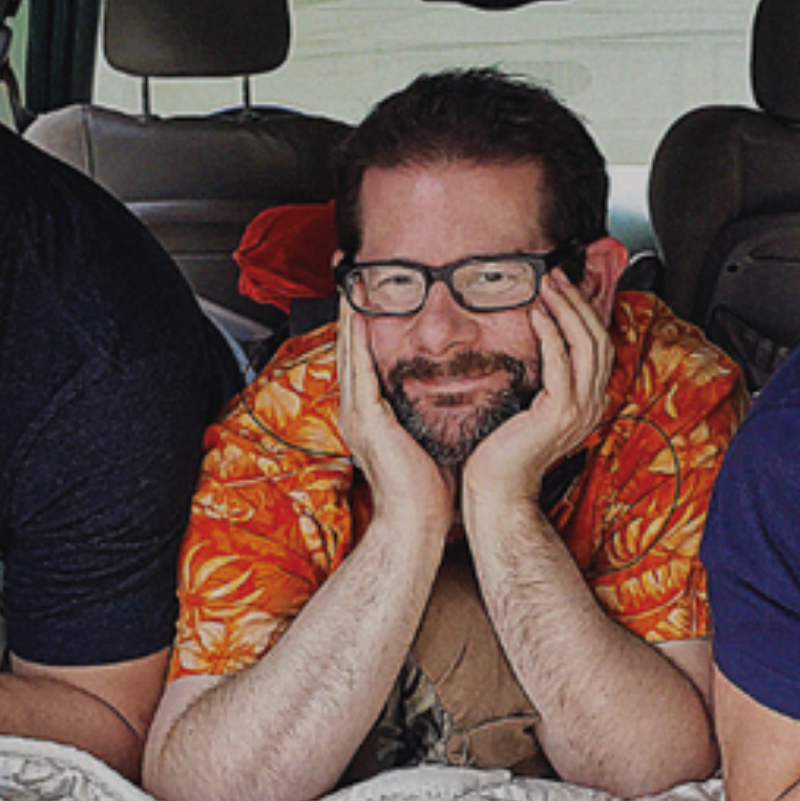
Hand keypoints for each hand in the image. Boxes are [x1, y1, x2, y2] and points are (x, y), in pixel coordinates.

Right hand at [337, 298, 455, 533]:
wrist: (417, 523)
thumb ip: (429, 411)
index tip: (366, 297)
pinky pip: (361, 370)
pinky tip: (364, 318)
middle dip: (350, 311)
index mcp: (370, 415)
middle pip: (350, 349)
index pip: (363, 360)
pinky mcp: (367, 419)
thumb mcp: (427, 438)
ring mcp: (358, 415)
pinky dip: (360, 341)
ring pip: (351, 353)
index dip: (362, 327)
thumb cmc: (427, 490)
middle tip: (348, 277)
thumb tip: (451, 390)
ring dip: (351, 317)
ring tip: (353, 285)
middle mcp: (357, 411)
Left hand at [463, 271, 611, 507]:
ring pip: (586, 345)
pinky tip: (538, 315)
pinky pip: (561, 364)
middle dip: (577, 301)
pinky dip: (552, 335)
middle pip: (598, 338)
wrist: (496, 486)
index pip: (598, 343)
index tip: (562, 285)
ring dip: (566, 310)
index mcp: (586, 399)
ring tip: (548, 286)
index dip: (584, 310)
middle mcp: (590, 403)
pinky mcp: (559, 413)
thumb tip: (532, 340)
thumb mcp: (526, 403)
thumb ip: (538, 375)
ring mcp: (579, 409)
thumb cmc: (503, 448)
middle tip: (555, 276)